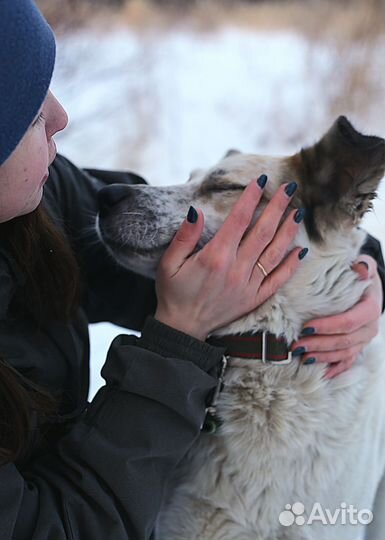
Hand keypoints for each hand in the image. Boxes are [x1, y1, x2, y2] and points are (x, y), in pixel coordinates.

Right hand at [154, 179, 306, 339]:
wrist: (183, 328)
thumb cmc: (174, 293)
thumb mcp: (168, 263)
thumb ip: (183, 237)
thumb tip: (196, 211)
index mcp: (215, 257)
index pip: (239, 219)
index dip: (251, 198)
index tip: (260, 181)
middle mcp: (236, 269)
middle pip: (263, 231)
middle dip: (277, 207)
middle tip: (289, 188)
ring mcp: (249, 285)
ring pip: (275, 252)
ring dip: (288, 231)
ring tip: (298, 213)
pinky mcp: (255, 298)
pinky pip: (278, 280)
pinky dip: (291, 265)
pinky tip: (300, 251)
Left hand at [290, 254, 382, 377]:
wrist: (368, 288)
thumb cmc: (359, 275)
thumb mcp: (363, 265)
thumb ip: (363, 265)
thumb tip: (360, 268)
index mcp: (370, 309)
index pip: (348, 322)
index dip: (327, 327)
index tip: (306, 327)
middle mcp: (369, 328)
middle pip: (343, 342)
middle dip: (319, 345)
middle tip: (296, 345)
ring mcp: (363, 340)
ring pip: (343, 354)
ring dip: (322, 357)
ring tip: (301, 356)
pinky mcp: (357, 347)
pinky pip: (347, 362)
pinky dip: (334, 368)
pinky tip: (320, 373)